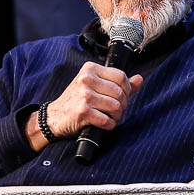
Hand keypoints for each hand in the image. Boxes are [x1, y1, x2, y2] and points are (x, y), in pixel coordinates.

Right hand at [26, 61, 143, 150]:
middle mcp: (86, 79)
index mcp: (90, 69)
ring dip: (116, 116)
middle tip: (116, 110)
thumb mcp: (94, 86)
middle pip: (120, 92)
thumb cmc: (75, 101)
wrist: (54, 117)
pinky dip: (109, 125)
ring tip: (110, 117)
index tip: (122, 97)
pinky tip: (104, 123)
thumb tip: (139, 79)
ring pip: (116, 107)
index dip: (127, 89)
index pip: (121, 76)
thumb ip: (117, 82)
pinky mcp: (83, 111)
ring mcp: (84, 95)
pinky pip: (107, 120)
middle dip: (122, 105)